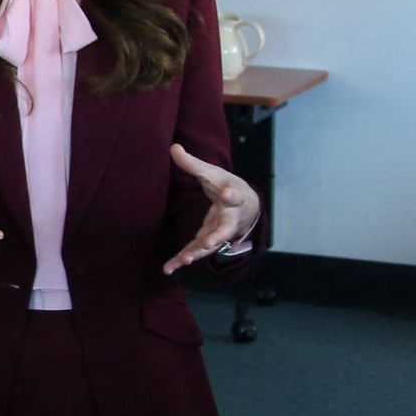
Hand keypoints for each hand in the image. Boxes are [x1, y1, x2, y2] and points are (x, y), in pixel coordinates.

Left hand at [161, 144, 260, 275]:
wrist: (246, 207)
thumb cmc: (227, 186)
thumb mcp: (212, 173)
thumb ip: (192, 164)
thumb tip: (172, 147)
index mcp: (233, 197)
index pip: (234, 195)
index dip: (231, 194)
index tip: (227, 193)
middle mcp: (228, 218)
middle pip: (225, 229)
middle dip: (218, 235)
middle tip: (210, 242)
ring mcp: (218, 232)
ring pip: (210, 245)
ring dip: (197, 253)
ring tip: (185, 260)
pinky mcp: (207, 241)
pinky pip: (196, 251)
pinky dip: (182, 260)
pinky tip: (168, 269)